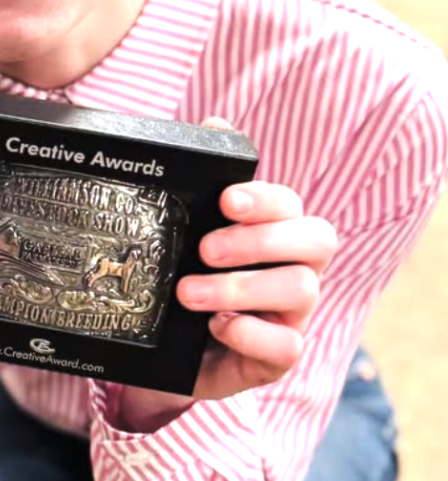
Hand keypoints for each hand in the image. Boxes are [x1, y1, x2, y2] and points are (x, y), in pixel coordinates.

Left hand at [117, 118, 337, 431]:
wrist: (165, 345)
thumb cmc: (188, 274)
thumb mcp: (188, 228)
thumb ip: (205, 180)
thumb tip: (215, 123)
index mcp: (277, 232)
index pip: (292, 206)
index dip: (266, 199)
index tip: (227, 200)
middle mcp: (295, 269)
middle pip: (315, 241)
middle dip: (260, 240)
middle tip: (205, 249)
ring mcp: (291, 315)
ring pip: (300, 290)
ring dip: (241, 288)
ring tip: (188, 292)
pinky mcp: (277, 357)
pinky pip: (286, 346)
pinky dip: (250, 334)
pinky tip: (216, 327)